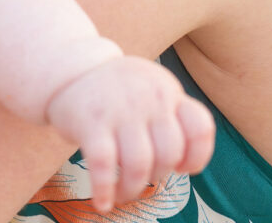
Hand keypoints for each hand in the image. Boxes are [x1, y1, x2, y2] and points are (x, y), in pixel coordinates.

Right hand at [46, 55, 214, 214]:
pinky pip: (104, 166)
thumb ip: (171, 119)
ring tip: (121, 193)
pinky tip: (102, 201)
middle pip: (169, 154)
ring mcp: (120, 108)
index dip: (197, 156)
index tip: (181, 167)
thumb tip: (183, 165)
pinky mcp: (91, 121)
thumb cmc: (118, 91)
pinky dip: (104, 191)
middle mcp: (148, 97)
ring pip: (139, 165)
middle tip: (141, 178)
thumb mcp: (151, 90)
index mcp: (167, 91)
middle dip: (158, 176)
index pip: (200, 127)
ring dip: (131, 190)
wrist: (71, 69)